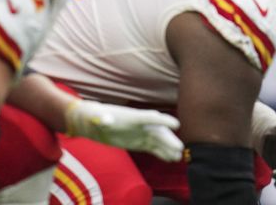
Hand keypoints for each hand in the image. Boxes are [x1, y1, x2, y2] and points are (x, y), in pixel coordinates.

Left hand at [65, 99, 183, 161]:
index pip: (151, 118)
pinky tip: (171, 159)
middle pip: (158, 132)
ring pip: (159, 141)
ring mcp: (141, 134)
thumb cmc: (98, 117)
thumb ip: (103, 119)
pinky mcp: (140, 143)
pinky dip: (162, 153)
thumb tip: (104, 120)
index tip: (176, 124)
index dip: (163, 121)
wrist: (97, 123)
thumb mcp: (98, 117)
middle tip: (179, 148)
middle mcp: (141, 125)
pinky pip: (153, 148)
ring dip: (169, 148)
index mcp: (134, 117)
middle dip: (169, 139)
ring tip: (178, 157)